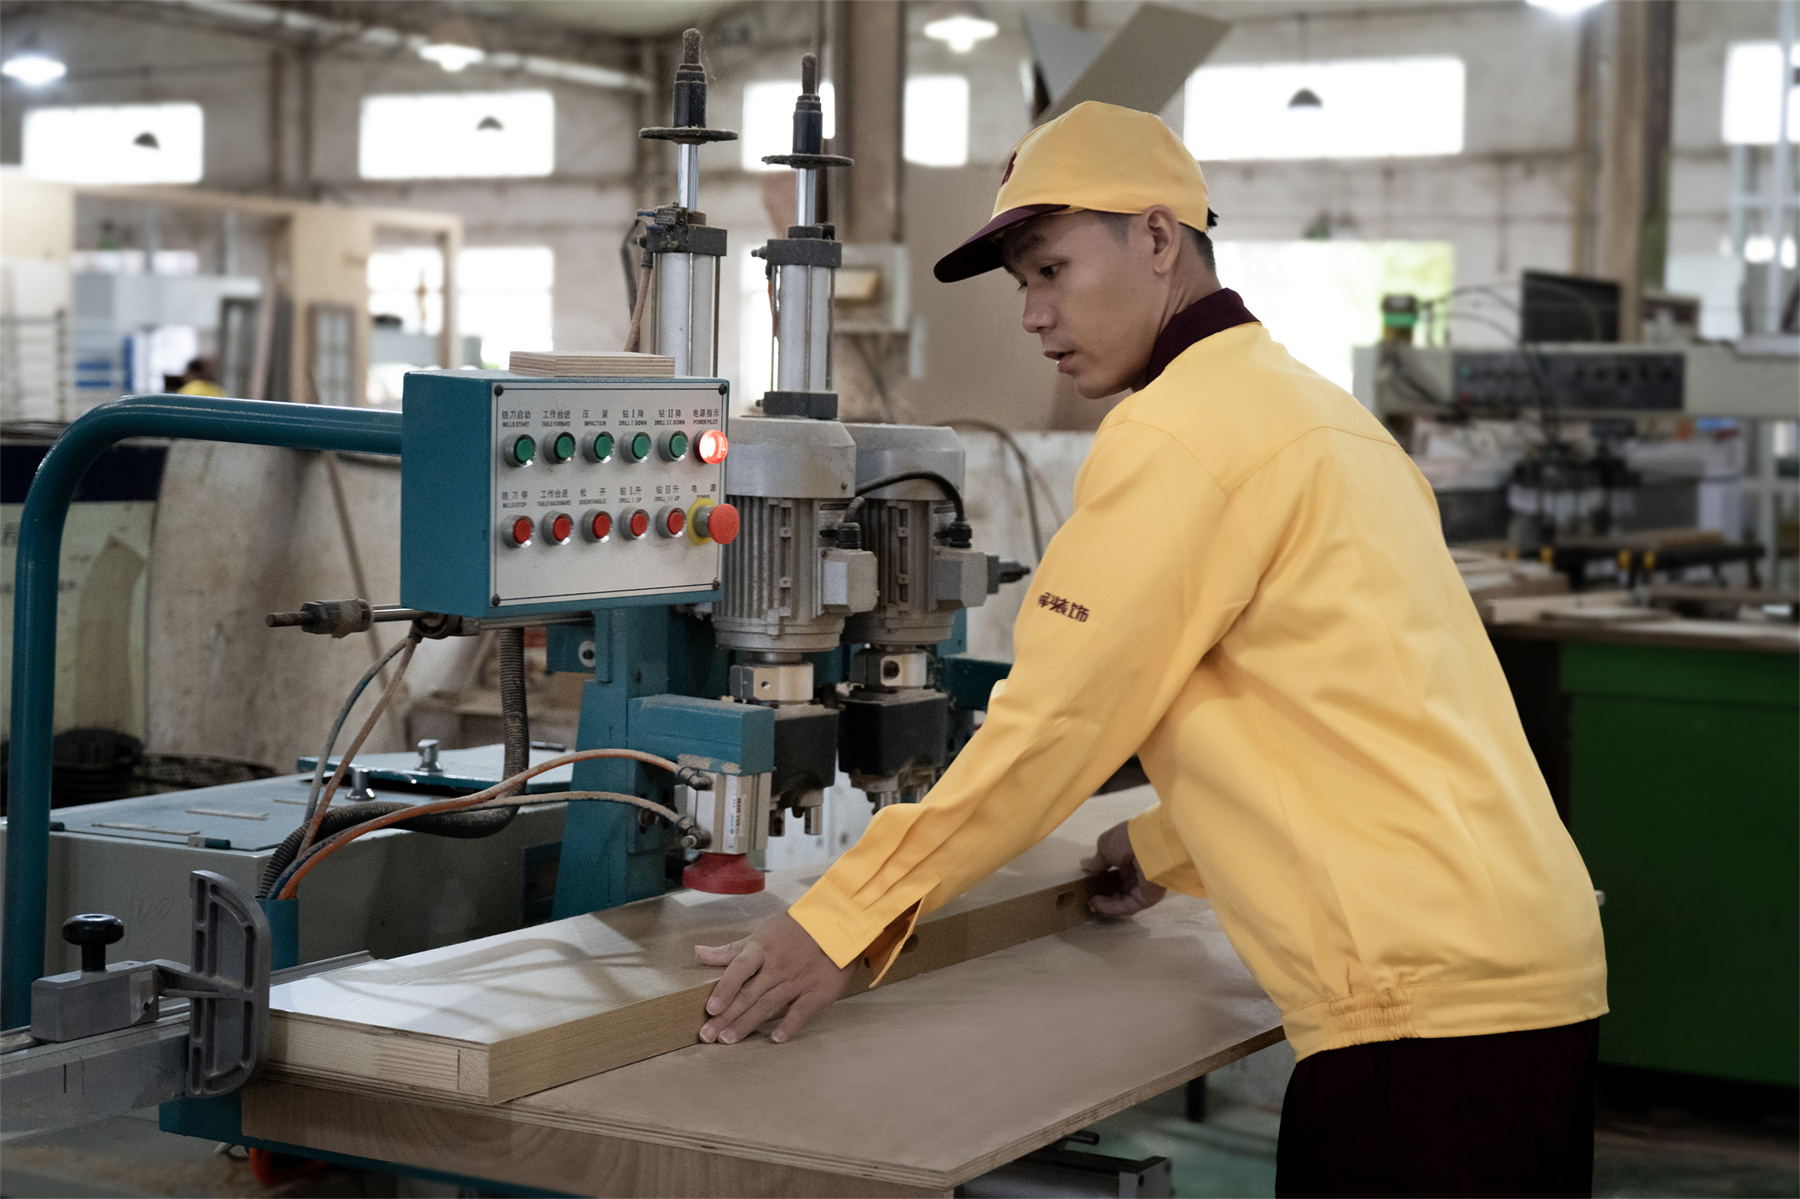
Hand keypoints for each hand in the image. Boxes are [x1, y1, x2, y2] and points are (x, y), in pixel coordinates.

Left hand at [694, 912, 854, 1044]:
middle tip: (707, 1036)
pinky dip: (789, 1025)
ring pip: (768, 1005)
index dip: (724, 989)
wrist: (839, 924)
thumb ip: (731, 949)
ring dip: (747, 1024)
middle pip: (748, 994)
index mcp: (762, 950)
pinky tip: (776, 1039)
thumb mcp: (762, 933)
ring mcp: (797, 981)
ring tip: (728, 1039)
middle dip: (726, 1016)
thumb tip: (699, 952)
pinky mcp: (816, 992)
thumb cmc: (795, 929)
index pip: (739, 969)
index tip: (710, 1008)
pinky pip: (801, 1011)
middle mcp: (777, 967)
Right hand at [1080, 819, 1166, 916]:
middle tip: (1088, 894)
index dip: (1101, 874)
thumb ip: (1097, 859)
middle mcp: (1138, 870)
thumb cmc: (1129, 840)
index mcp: (1131, 854)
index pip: (1115, 868)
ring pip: (1121, 898)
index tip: (1088, 879)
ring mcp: (1142, 886)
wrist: (1153, 847)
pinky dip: (1110, 906)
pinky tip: (1096, 904)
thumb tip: (1085, 865)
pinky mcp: (1145, 899)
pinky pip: (1126, 905)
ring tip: (1089, 901)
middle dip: (1103, 891)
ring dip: (1104, 901)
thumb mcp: (1106, 845)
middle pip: (1119, 885)